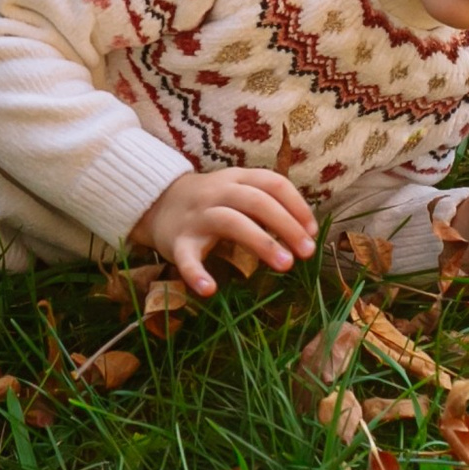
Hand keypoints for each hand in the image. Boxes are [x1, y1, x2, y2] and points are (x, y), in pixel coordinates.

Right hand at [131, 167, 319, 297]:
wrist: (156, 203)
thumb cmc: (210, 202)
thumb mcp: (237, 191)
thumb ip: (267, 204)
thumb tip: (307, 232)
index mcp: (237, 179)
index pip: (273, 183)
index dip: (297, 205)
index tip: (312, 231)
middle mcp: (218, 193)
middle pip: (257, 201)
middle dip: (286, 225)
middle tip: (307, 252)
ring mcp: (197, 216)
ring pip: (231, 222)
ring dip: (261, 242)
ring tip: (285, 266)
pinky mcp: (177, 241)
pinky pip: (187, 258)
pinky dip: (196, 274)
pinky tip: (209, 290)